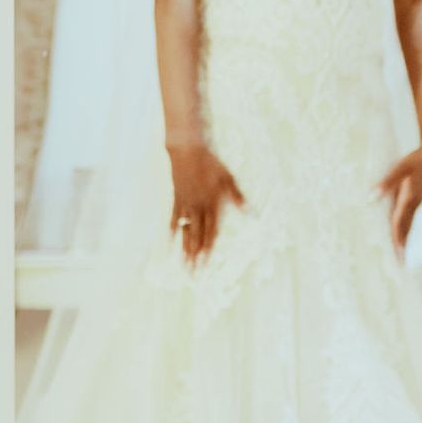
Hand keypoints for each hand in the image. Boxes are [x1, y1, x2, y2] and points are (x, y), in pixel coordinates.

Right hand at [167, 141, 244, 261]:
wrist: (187, 148)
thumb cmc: (211, 163)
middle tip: (194, 274)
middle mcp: (198, 208)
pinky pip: (172, 219)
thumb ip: (239, 198)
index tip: (207, 263)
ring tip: (183, 266)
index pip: (211, 232)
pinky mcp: (176, 200)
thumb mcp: (229, 178)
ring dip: (184, 249)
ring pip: (185, 231)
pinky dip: (171, 233)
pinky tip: (168, 246)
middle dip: (196, 256)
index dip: (209, 248)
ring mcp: (185, 205)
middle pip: (197, 236)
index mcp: (213, 204)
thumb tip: (252, 214)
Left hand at [377, 145, 421, 255]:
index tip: (396, 255)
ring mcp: (417, 202)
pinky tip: (402, 232)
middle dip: (402, 247)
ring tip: (401, 254)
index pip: (400, 224)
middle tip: (400, 264)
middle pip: (406, 229)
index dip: (396, 239)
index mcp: (409, 199)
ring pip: (409, 225)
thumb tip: (370, 198)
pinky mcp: (417, 199)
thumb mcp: (399, 169)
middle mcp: (414, 204)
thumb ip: (385, 184)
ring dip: (404, 240)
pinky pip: (410, 218)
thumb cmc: (416, 160)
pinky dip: (406, 229)